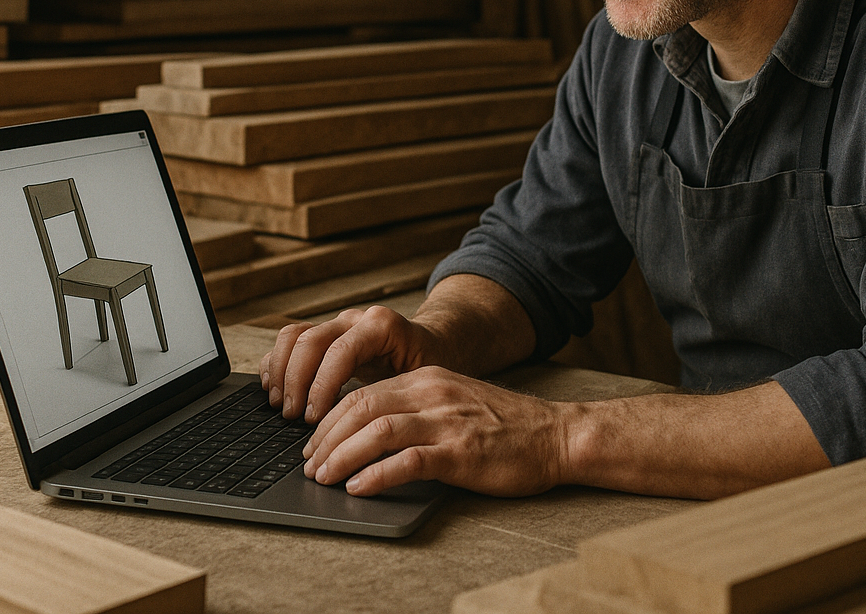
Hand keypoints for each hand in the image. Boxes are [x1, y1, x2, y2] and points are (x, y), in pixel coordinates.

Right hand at [259, 305, 440, 422]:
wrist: (432, 347)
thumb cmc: (429, 368)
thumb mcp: (423, 383)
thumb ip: (397, 399)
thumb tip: (370, 435)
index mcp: (381, 326)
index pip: (340, 350)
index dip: (322, 385)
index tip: (313, 418)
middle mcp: (355, 320)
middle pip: (311, 340)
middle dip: (297, 381)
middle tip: (293, 417)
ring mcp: (337, 326)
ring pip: (294, 335)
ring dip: (282, 372)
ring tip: (281, 406)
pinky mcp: (325, 336)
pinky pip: (290, 340)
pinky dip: (276, 363)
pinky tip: (274, 391)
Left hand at [302, 366, 568, 496]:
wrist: (555, 434)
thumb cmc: (505, 425)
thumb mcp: (455, 401)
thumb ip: (417, 408)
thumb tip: (370, 431)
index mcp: (428, 378)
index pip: (364, 392)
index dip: (331, 418)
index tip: (314, 442)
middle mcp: (433, 393)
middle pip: (362, 406)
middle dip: (327, 436)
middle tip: (310, 463)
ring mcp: (447, 422)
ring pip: (378, 430)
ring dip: (342, 455)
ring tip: (324, 477)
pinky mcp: (462, 453)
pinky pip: (409, 460)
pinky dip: (377, 475)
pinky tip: (359, 488)